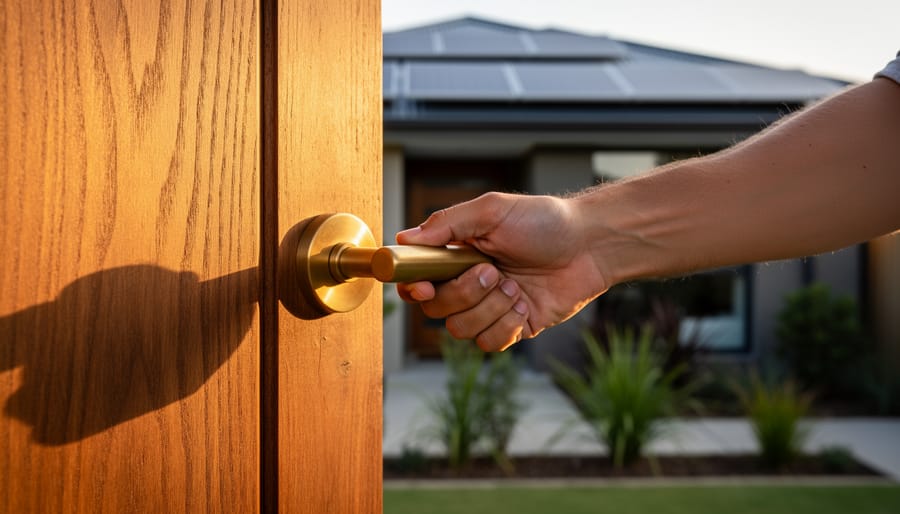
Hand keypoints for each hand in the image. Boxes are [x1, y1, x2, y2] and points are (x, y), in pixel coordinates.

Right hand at [396, 192, 608, 350]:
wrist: (590, 245)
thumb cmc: (543, 221)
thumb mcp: (491, 211)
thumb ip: (446, 224)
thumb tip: (404, 239)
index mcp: (456, 255)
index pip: (416, 279)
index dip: (413, 288)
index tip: (423, 286)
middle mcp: (468, 284)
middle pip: (435, 308)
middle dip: (463, 293)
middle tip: (492, 271)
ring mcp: (489, 308)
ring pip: (460, 329)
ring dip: (489, 308)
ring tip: (515, 286)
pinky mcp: (512, 328)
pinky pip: (489, 343)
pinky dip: (506, 325)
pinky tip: (524, 305)